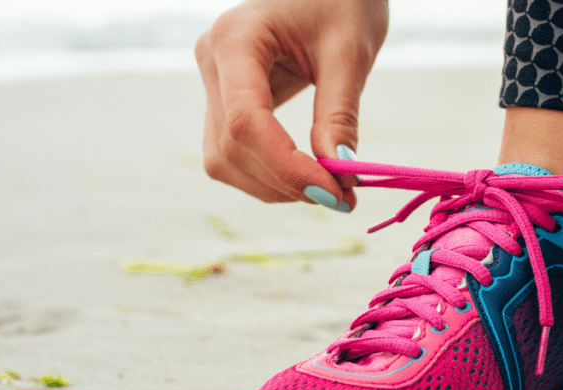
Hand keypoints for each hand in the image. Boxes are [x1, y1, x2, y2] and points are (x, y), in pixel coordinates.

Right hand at [196, 0, 387, 210]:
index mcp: (236, 38)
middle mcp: (212, 60)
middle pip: (230, 148)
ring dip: (276, 186)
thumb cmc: (344, 1)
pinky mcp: (224, 99)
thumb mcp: (350, 52)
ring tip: (332, 189)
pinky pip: (234, 153)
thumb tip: (340, 174)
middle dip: (285, 183)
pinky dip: (271, 175)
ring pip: (224, 160)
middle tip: (343, 198)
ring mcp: (212, 81)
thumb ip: (339, 113)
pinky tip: (310, 176)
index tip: (336, 193)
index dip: (287, 167)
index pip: (245, 122)